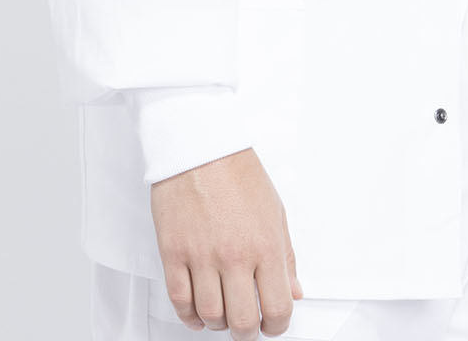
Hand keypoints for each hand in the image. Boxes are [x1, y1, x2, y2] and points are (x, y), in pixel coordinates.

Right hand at [149, 147, 302, 338]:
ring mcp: (201, 256)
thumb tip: (294, 290)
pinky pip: (180, 301)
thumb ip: (286, 256)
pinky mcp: (173, 252)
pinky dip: (188, 315)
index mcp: (265, 245)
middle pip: (242, 322)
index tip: (272, 325)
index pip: (278, 307)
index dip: (277, 326)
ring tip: (222, 313)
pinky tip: (196, 311)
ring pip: (209, 316)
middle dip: (247, 333)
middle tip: (246, 326)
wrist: (199, 145)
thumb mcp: (275, 211)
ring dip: (217, 323)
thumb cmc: (237, 172)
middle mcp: (234, 255)